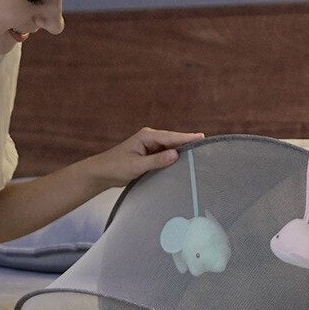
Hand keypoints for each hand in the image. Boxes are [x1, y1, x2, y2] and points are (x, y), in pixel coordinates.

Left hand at [87, 127, 204, 187]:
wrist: (102, 173)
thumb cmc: (116, 168)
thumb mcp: (137, 166)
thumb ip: (156, 161)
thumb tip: (176, 154)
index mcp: (147, 136)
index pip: (171, 137)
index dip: (187, 138)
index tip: (202, 138)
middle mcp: (150, 138)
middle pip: (173, 140)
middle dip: (188, 142)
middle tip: (206, 144)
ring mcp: (150, 146)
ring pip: (170, 147)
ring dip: (182, 150)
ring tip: (199, 152)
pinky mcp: (149, 154)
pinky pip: (165, 154)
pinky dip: (174, 157)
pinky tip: (184, 161)